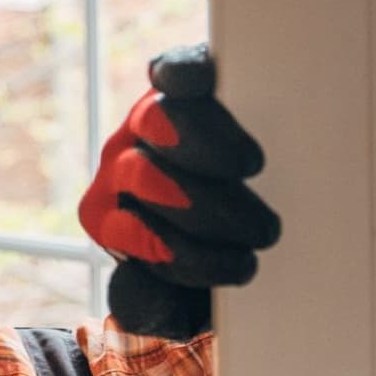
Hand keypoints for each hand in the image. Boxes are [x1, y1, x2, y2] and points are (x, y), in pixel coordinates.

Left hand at [78, 45, 279, 338]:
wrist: (238, 216)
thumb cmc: (218, 253)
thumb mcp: (189, 296)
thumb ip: (158, 305)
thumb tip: (131, 284)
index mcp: (112, 219)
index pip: (123, 232)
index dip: (179, 254)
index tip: (240, 266)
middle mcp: (122, 166)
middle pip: (143, 177)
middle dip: (206, 209)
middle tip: (263, 229)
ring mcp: (147, 119)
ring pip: (157, 121)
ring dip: (208, 149)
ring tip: (250, 169)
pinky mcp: (181, 78)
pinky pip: (175, 70)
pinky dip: (186, 74)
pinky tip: (209, 84)